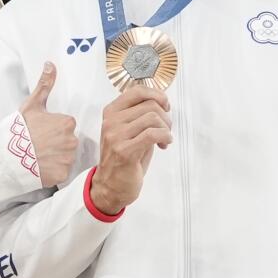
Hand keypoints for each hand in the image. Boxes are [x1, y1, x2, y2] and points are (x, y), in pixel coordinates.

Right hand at [17, 63, 77, 186]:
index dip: (54, 129)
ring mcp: (68, 159)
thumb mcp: (32, 105)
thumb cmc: (20, 130)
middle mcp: (72, 141)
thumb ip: (44, 85)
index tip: (43, 133)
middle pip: (68, 141)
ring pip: (66, 157)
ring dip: (56, 157)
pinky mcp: (63, 174)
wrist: (7, 156)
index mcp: (67, 123)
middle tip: (40, 145)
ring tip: (40, 157)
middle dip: (57, 143)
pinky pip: (62, 171)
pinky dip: (54, 171)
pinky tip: (42, 167)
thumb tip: (50, 64)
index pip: (67, 125)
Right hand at [88, 86, 171, 214]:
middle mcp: (111, 122)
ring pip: (153, 118)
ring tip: (164, 139)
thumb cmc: (123, 158)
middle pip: (150, 105)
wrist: (111, 186)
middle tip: (167, 129)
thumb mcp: (129, 130)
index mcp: (111, 113)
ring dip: (166, 128)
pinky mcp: (125, 151)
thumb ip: (140, 115)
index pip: (137, 91)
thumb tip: (162, 101)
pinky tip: (164, 143)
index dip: (157, 95)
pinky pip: (153, 134)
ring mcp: (116, 136)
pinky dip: (165, 137)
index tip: (166, 105)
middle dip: (166, 116)